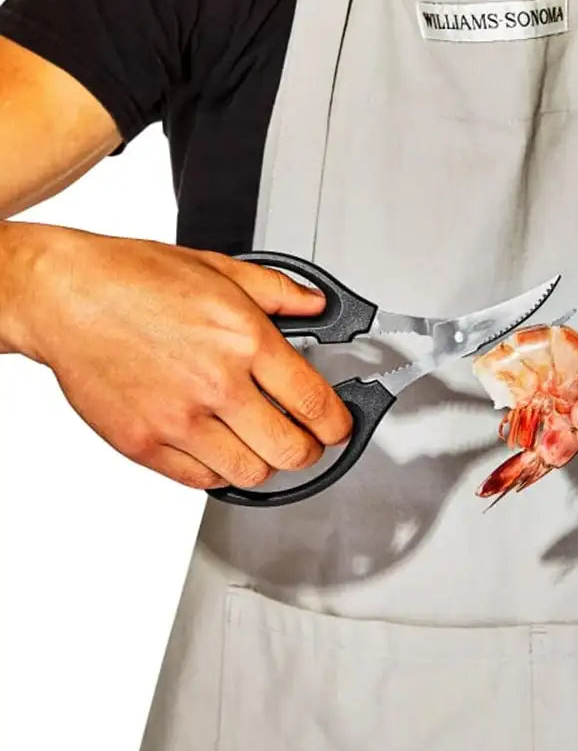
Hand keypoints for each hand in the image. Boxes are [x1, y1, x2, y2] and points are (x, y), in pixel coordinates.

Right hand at [1, 223, 351, 489]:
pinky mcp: (143, 443)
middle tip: (307, 441)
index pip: (317, 404)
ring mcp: (178, 420)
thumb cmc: (134, 279)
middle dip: (310, 451)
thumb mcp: (222, 269)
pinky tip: (218, 449)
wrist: (65, 295)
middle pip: (291, 451)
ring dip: (264, 464)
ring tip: (261, 444)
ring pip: (250, 474)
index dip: (338, 425)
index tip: (338, 427)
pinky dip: (218, 473)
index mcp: (245, 341)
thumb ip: (279, 292)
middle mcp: (216, 385)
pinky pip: (200, 481)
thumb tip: (317, 304)